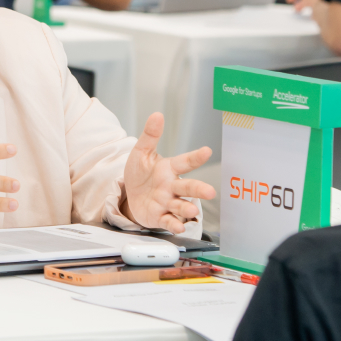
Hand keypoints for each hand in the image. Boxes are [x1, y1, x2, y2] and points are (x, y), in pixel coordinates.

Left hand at [123, 112, 215, 233]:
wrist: (131, 196)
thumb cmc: (141, 174)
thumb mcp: (141, 153)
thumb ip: (150, 136)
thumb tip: (157, 115)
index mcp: (169, 169)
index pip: (184, 162)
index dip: (195, 157)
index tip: (207, 151)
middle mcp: (172, 186)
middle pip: (188, 187)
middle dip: (199, 189)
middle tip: (210, 192)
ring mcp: (167, 202)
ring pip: (180, 205)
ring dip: (186, 208)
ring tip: (192, 209)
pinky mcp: (160, 216)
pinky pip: (168, 221)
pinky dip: (173, 224)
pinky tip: (178, 226)